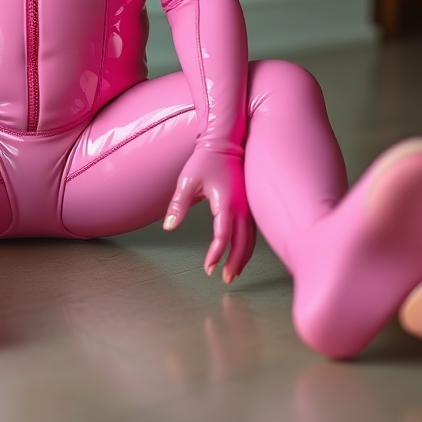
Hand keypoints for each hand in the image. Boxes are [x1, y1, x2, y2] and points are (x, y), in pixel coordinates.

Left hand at [163, 147, 253, 283]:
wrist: (225, 142)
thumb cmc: (204, 161)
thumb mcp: (187, 181)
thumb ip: (178, 205)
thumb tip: (168, 226)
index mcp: (226, 202)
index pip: (223, 235)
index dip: (216, 254)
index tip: (208, 268)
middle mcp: (242, 207)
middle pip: (243, 242)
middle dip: (235, 262)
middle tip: (225, 279)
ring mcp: (249, 205)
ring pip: (251, 238)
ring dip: (244, 257)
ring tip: (234, 272)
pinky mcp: (250, 204)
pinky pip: (252, 230)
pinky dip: (248, 245)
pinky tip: (241, 253)